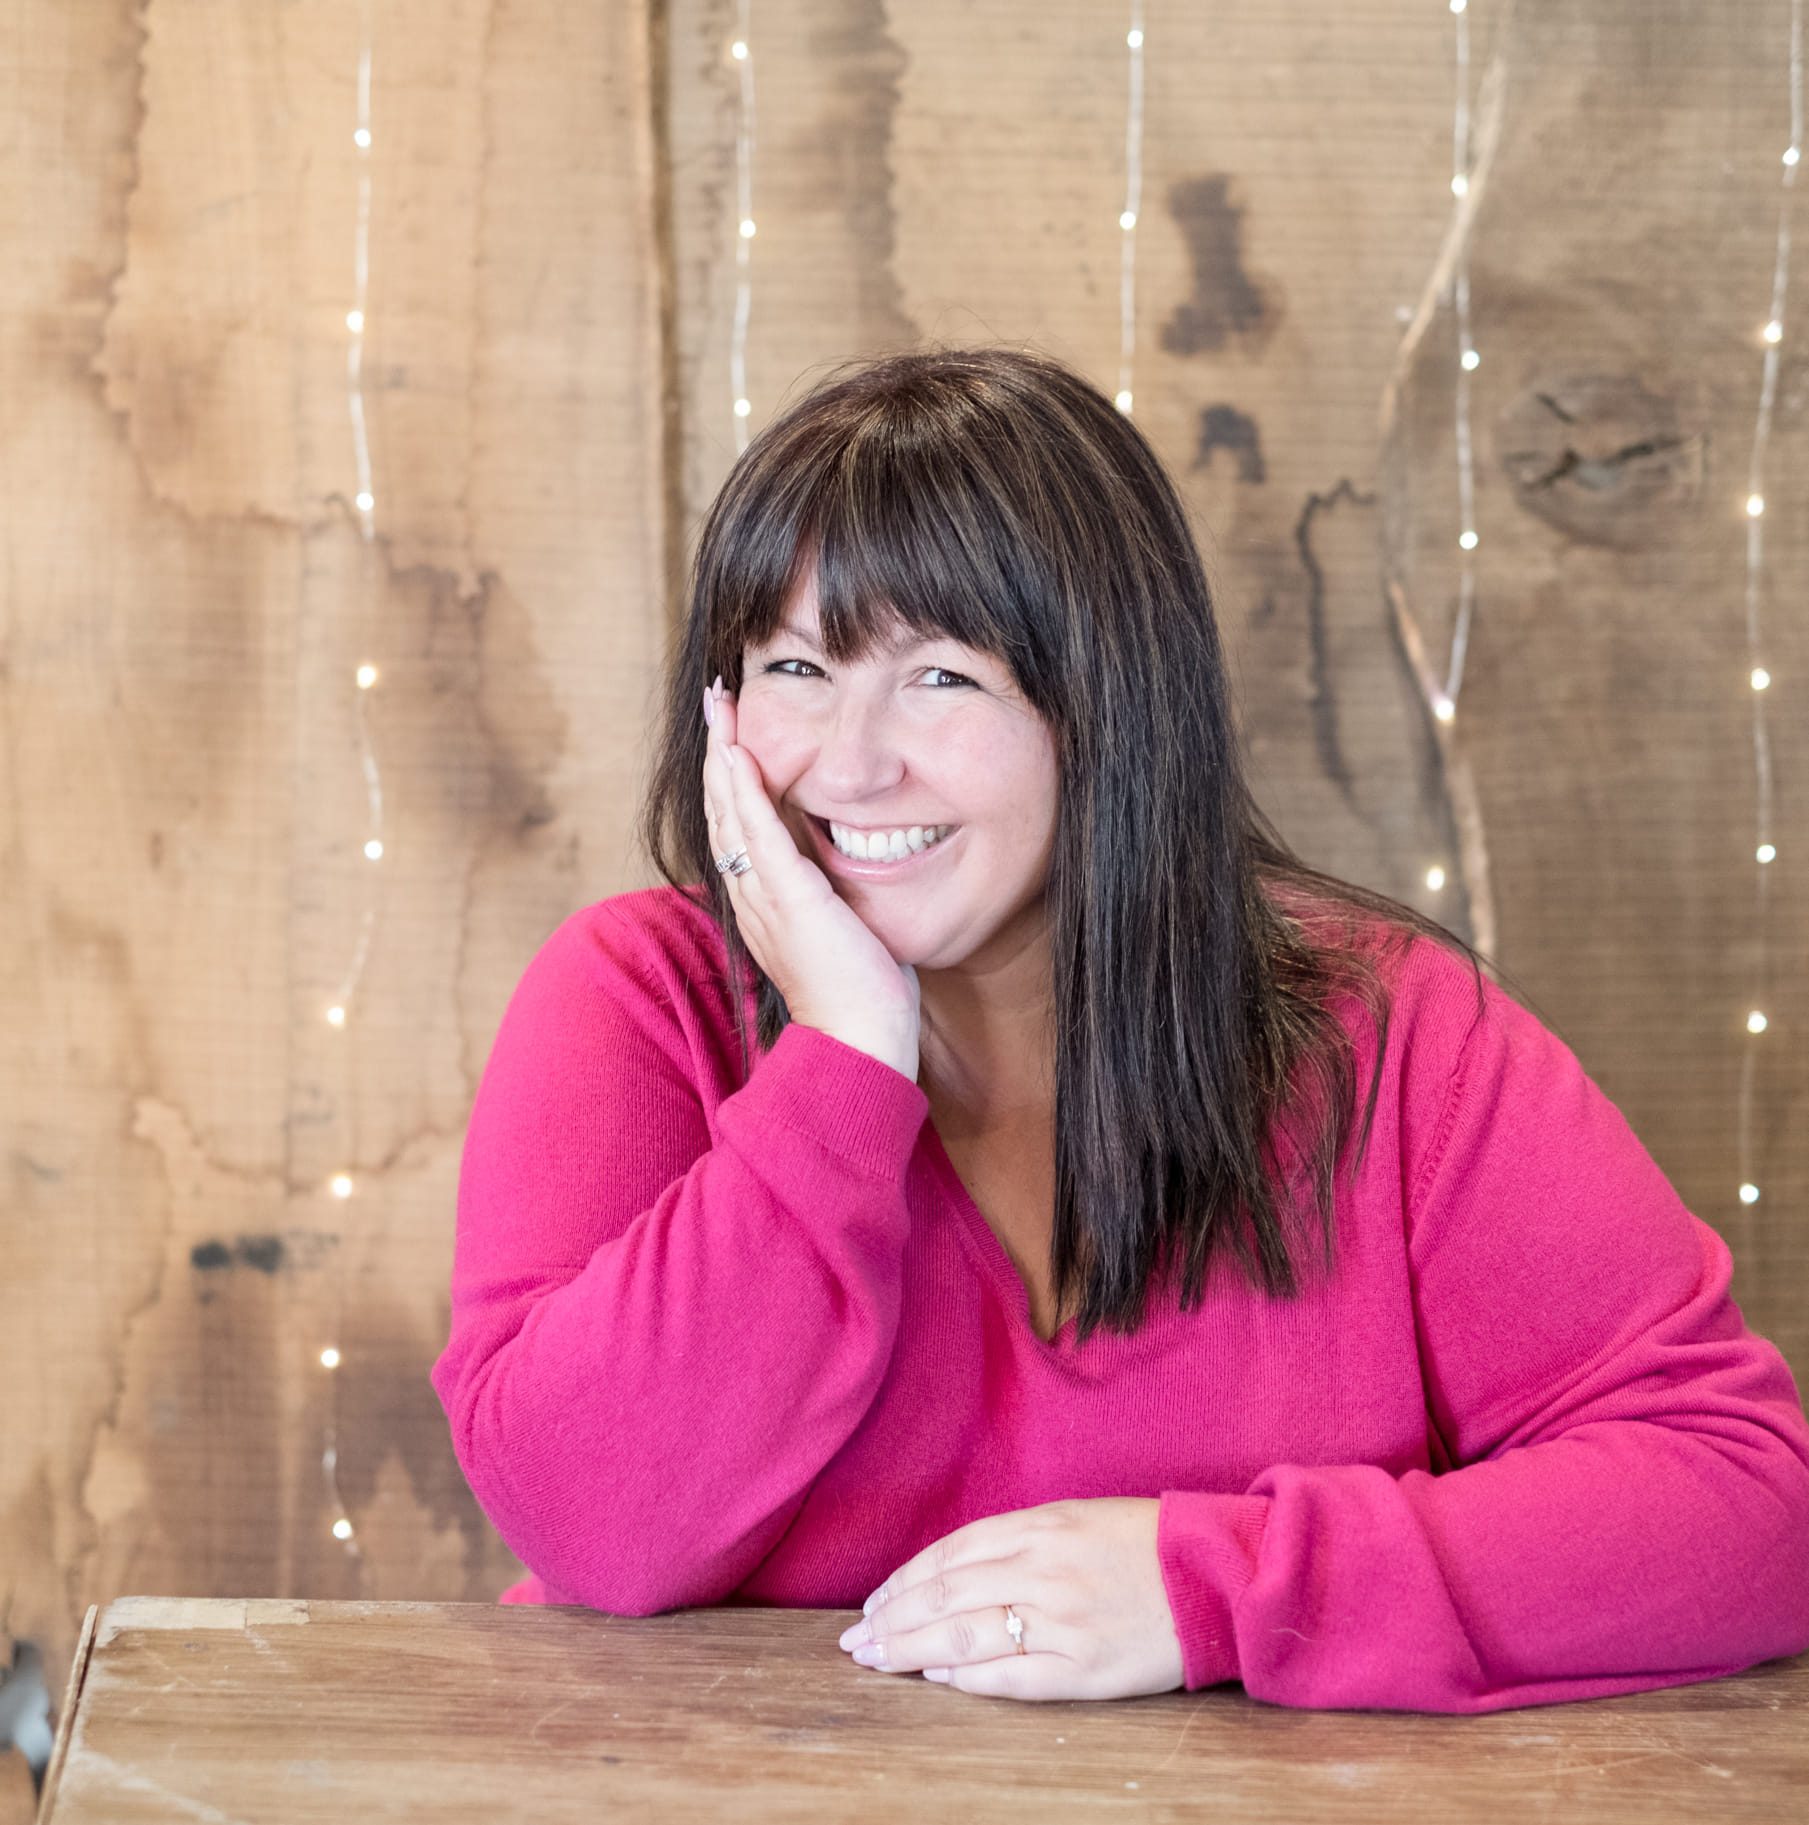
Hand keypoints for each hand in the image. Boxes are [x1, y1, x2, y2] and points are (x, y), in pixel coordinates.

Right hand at [702, 674, 922, 1078]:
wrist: (860, 1044)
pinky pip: (757, 836)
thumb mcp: (847, 929)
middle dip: (720, 749)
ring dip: (724, 753)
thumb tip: (859, 864)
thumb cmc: (863, 997)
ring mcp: (765, 898)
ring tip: (720, 704)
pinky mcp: (788, 901)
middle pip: (723, 809)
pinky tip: (738, 752)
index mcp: (764, 901)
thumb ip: (840, 895)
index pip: (739, 826)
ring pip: (730, 813)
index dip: (732, 777)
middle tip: (718, 698)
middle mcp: (752, 896)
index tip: (734, 732)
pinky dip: (744, 790)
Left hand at [836, 1497, 1184, 1700]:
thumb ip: (1020, 1538)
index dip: (906, 1580)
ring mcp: (1062, 1621)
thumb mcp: (1077, 1518)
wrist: (1216, 1574)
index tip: (876, 1603)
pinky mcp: (1085, 1669)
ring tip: (878, 1660)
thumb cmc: (1145, 1543)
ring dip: (913, 1648)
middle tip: (856, 1642)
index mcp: (1040, 1527)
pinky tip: (937, 1675)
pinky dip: (967, 1677)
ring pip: (966, 1634)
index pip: (951, 1554)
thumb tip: (956, 1569)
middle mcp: (1043, 1570)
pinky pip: (1011, 1677)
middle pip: (946, 1595)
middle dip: (893, 1619)